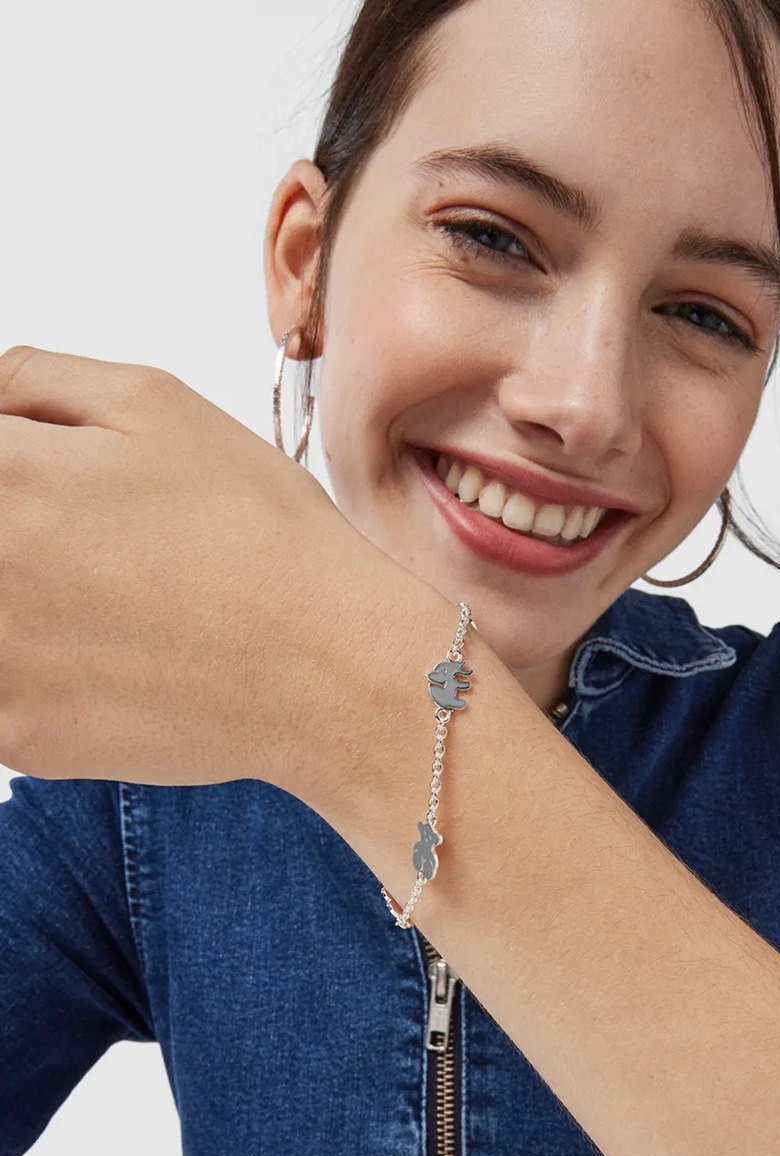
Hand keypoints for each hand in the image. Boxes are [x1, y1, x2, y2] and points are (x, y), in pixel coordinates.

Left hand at [0, 345, 352, 785]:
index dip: (12, 461)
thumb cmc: (260, 536)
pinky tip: (94, 659)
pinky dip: (30, 671)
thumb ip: (33, 379)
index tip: (38, 475)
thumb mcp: (155, 402)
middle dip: (22, 527)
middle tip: (87, 544)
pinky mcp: (16, 734)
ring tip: (97, 600)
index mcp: (5, 477)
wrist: (327, 669)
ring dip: (23, 601)